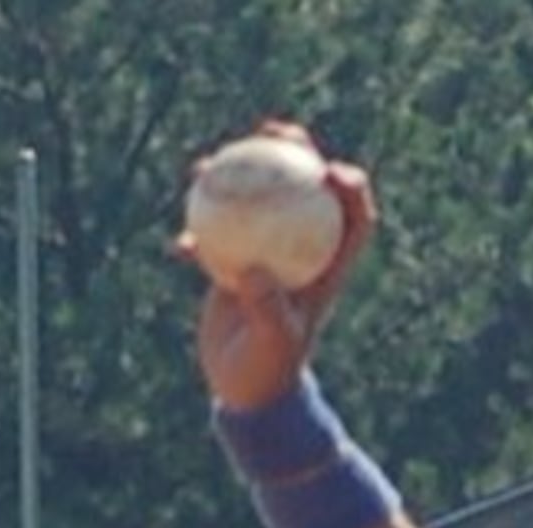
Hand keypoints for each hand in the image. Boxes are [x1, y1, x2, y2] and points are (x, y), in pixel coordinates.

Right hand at [183, 121, 376, 412]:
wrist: (246, 390)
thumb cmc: (270, 369)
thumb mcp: (273, 340)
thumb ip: (267, 306)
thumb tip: (253, 269)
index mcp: (329, 267)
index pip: (353, 217)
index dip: (349, 185)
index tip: (327, 167)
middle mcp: (302, 254)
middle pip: (305, 191)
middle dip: (294, 152)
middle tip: (271, 131)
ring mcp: (268, 256)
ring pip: (255, 204)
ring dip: (234, 178)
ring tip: (206, 165)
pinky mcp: (235, 267)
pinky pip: (215, 237)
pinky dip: (197, 235)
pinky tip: (179, 242)